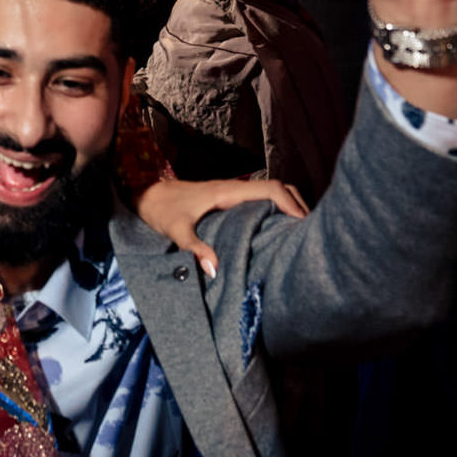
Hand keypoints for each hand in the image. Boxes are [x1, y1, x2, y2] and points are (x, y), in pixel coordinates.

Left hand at [132, 175, 308, 279]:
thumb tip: (215, 269)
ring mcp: (233, 192)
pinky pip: (261, 200)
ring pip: (271, 192)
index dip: (292, 203)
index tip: (305, 224)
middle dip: (298, 204)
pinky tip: (279, 231)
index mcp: (227, 191)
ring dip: (289, 206)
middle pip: (278, 187)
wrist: (146, 193)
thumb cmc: (161, 209)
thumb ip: (194, 247)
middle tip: (311, 232)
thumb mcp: (175, 229)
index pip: (270, 188)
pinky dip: (277, 209)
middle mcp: (234, 188)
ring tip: (301, 234)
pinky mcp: (229, 199)